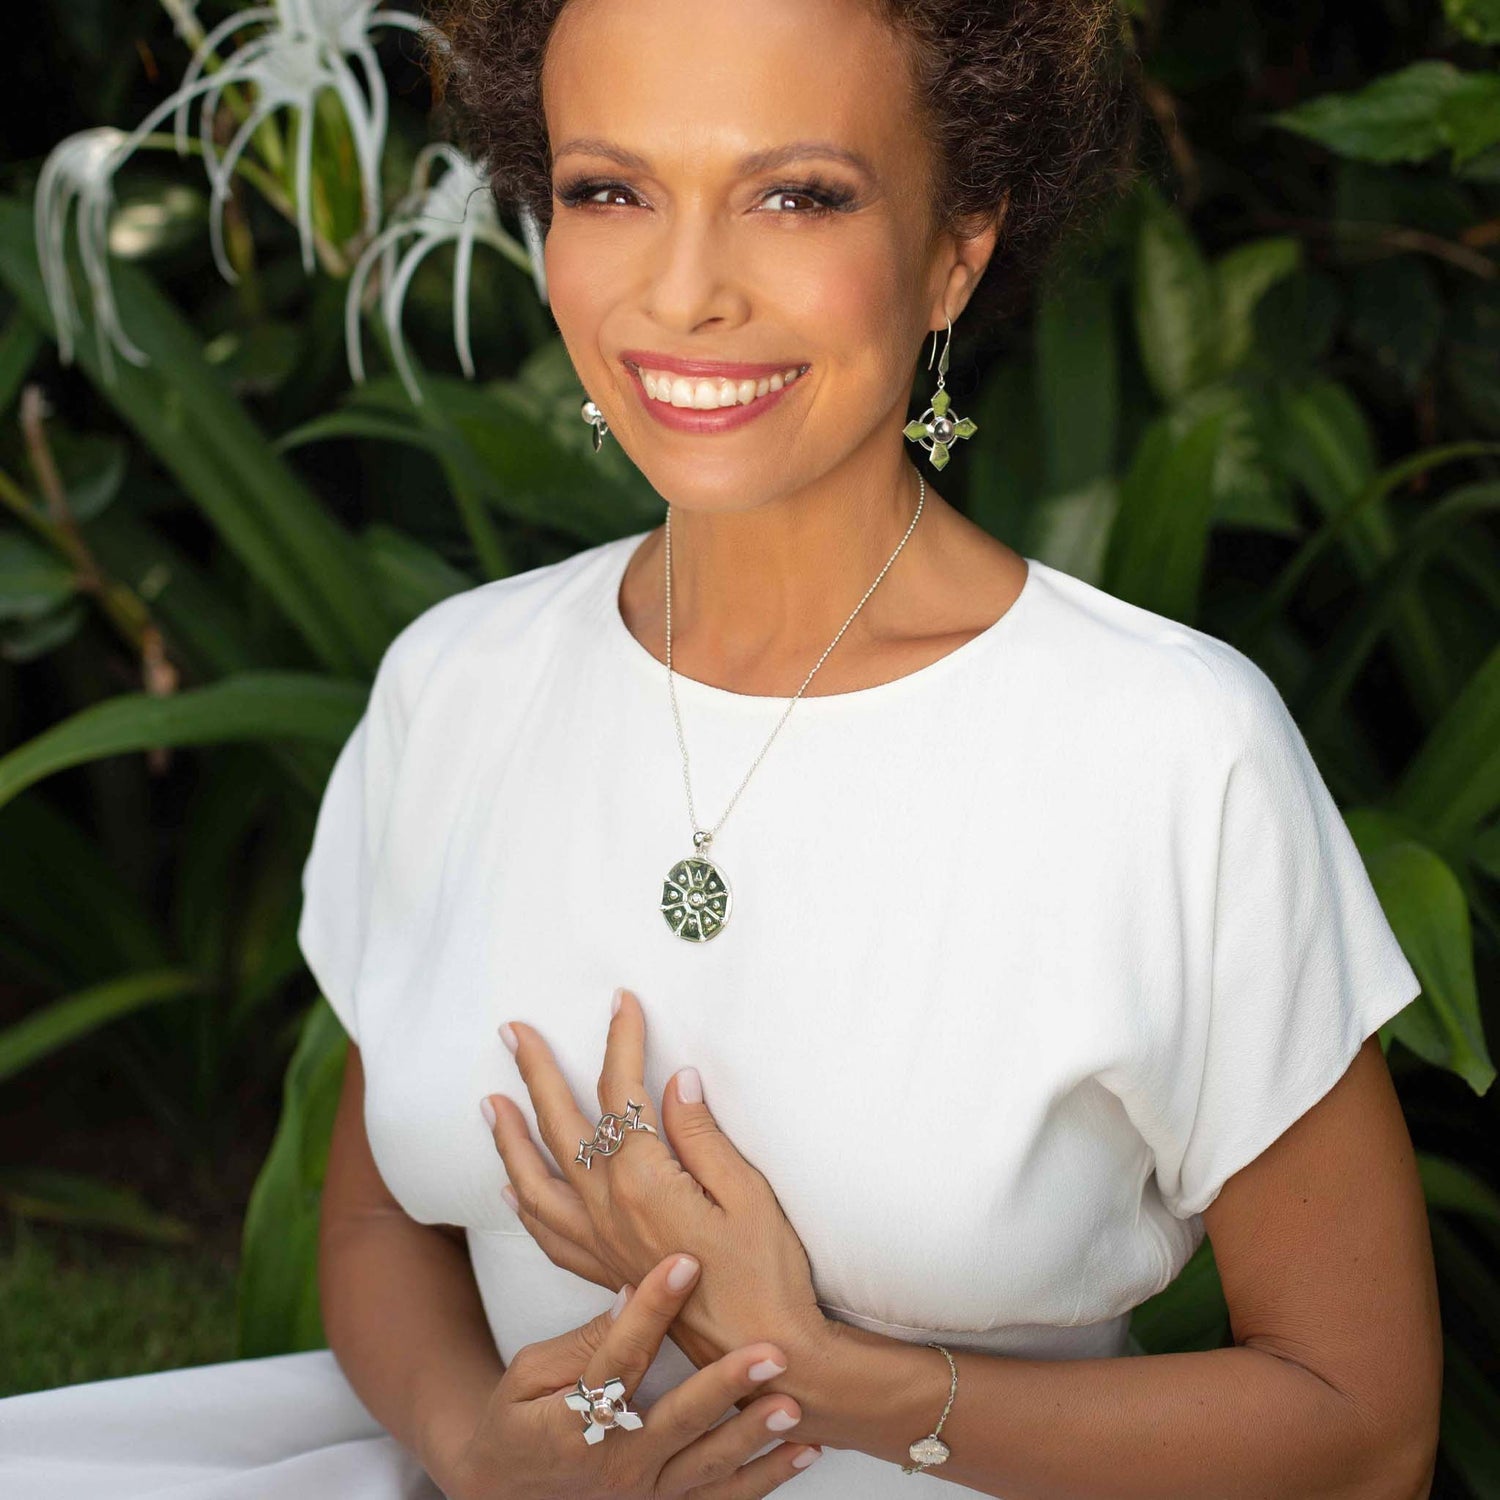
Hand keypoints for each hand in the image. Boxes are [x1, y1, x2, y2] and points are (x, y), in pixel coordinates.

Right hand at [441, 1250, 821, 1498]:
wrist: (510, 1489)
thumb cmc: (520, 1417)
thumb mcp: (527, 1373)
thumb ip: (581, 1341)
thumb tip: (629, 1294)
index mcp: (573, 1423)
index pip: (618, 1359)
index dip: (652, 1309)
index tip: (684, 1262)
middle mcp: (616, 1463)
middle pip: (677, 1420)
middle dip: (726, 1385)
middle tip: (769, 1351)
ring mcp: (646, 1491)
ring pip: (708, 1465)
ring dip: (755, 1436)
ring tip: (793, 1405)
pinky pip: (723, 1497)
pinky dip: (766, 1478)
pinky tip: (804, 1451)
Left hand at [483, 987, 831, 1378]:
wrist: (760, 1356)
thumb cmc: (766, 1273)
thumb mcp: (747, 1193)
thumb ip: (702, 1134)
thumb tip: (674, 1079)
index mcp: (644, 1180)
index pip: (622, 1093)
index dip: (620, 1041)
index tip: (622, 1001)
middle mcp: (609, 1209)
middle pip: (561, 1126)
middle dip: (536, 1072)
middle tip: (513, 1031)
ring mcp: (602, 1243)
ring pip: (537, 1181)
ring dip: (510, 1138)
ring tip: (490, 1103)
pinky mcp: (606, 1270)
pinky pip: (548, 1234)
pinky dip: (526, 1205)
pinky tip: (513, 1189)